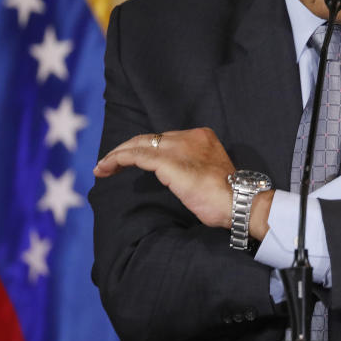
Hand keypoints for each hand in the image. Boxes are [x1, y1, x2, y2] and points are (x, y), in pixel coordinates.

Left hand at [94, 127, 236, 227]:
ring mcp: (180, 147)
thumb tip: (172, 177)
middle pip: (149, 139)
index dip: (143, 149)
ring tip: (101, 168)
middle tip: (107, 164)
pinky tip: (107, 168)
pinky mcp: (170, 161)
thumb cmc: (227, 198)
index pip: (164, 139)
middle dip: (125, 150)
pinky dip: (119, 160)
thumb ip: (190, 168)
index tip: (129, 162)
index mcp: (201, 137)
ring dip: (116, 156)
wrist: (239, 203)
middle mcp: (190, 137)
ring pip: (139, 145)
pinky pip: (137, 156)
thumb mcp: (207, 175)